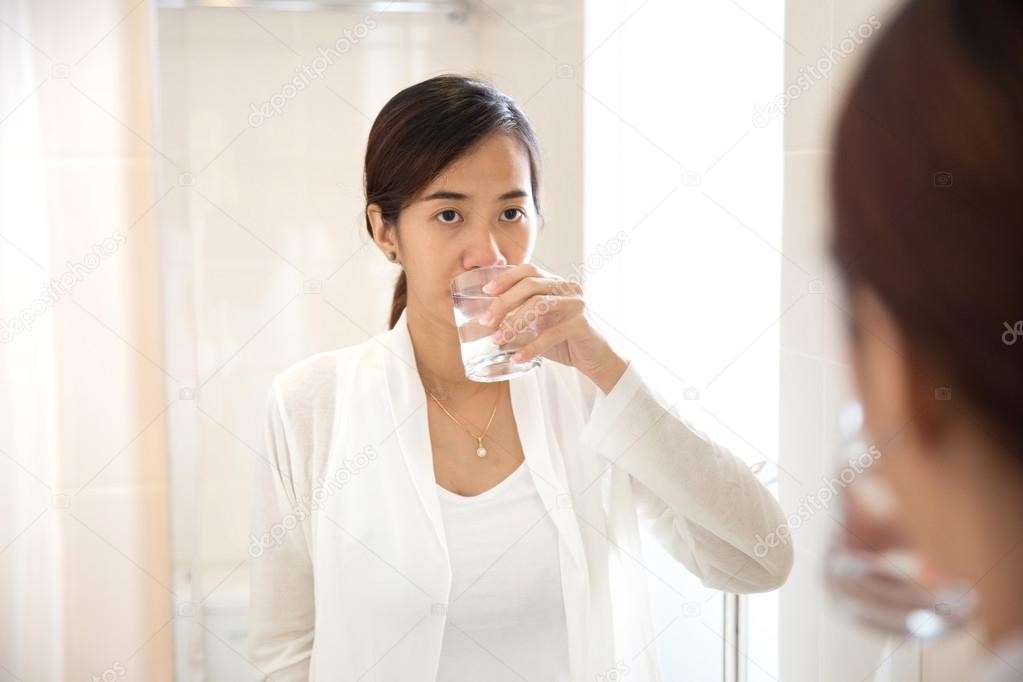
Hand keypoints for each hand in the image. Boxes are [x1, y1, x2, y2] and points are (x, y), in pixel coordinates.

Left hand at [477, 263, 627, 392]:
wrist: (598, 359)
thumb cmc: (565, 341)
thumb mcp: (539, 325)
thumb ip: (519, 319)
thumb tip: (485, 324)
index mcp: (556, 284)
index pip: (529, 270)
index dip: (506, 277)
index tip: (486, 291)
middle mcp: (567, 288)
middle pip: (530, 285)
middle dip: (503, 302)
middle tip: (485, 322)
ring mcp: (576, 304)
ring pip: (539, 304)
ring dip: (514, 322)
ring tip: (497, 340)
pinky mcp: (582, 324)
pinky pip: (551, 333)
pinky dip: (531, 347)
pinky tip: (518, 358)